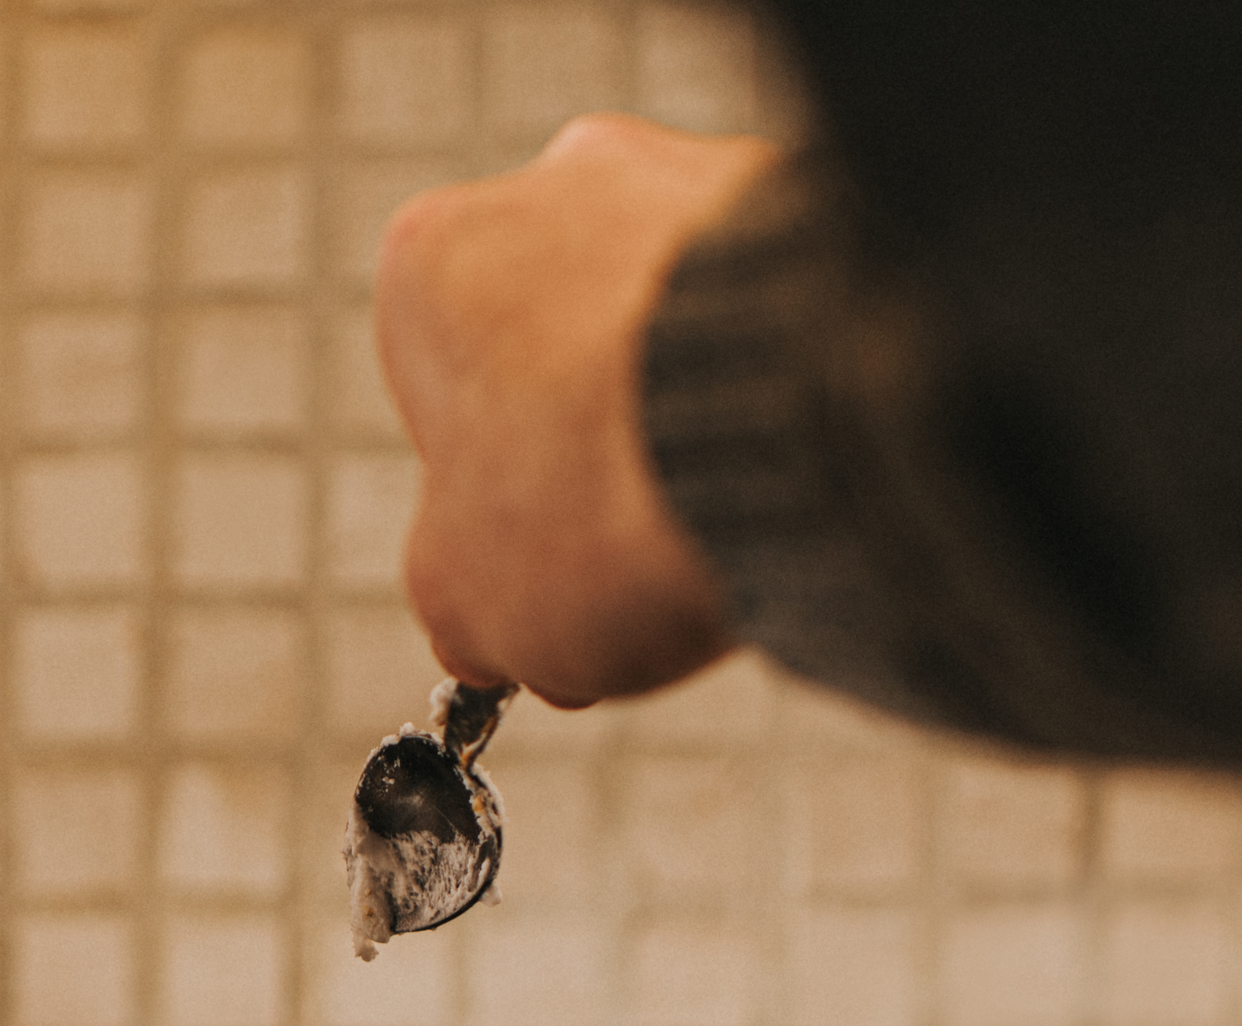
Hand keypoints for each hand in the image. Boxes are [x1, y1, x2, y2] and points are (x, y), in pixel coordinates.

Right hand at [376, 115, 780, 707]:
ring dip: (694, 412)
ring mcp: (689, 181)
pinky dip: (781, 379)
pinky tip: (790, 458)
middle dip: (601, 446)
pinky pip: (780, 307)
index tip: (539, 561)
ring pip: (679, 322)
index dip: (495, 497)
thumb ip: (460, 601)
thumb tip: (484, 629)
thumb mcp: (468, 601)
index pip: (450, 394)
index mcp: (432, 260)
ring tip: (720, 508)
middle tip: (634, 546)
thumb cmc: (601, 497)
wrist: (780, 434)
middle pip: (568, 346)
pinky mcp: (809, 205)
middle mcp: (557, 184)